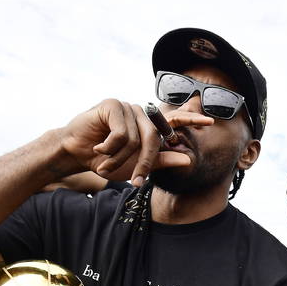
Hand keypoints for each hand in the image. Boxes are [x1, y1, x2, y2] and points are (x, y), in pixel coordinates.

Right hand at [59, 99, 213, 186]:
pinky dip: (110, 147)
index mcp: (149, 125)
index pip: (174, 121)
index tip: (210, 122)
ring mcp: (127, 106)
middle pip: (154, 138)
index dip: (191, 119)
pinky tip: (98, 147)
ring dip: (120, 157)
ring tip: (105, 160)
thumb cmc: (106, 159)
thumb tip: (188, 159)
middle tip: (135, 180)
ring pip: (137, 139)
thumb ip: (161, 161)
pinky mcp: (113, 105)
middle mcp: (141, 113)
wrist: (76, 153)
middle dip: (144, 163)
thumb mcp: (136, 165)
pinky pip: (121, 133)